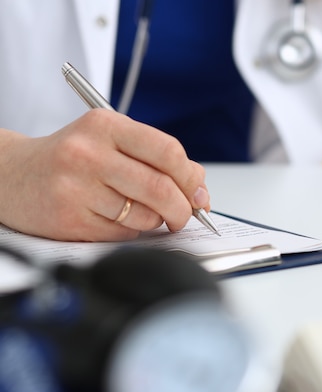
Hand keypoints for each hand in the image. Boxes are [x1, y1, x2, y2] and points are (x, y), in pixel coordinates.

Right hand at [0, 109, 210, 240]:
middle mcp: (89, 153)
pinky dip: (130, 232)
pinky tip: (114, 219)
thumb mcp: (111, 141)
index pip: (168, 152)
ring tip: (141, 213)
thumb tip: (200, 189)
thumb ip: (157, 158)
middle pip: (161, 188)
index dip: (191, 178)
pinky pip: (122, 234)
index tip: (197, 193)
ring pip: (144, 216)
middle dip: (182, 209)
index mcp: (105, 125)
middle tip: (183, 215)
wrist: (11, 175)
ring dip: (154, 221)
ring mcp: (76, 187)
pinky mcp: (69, 219)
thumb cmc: (71, 158)